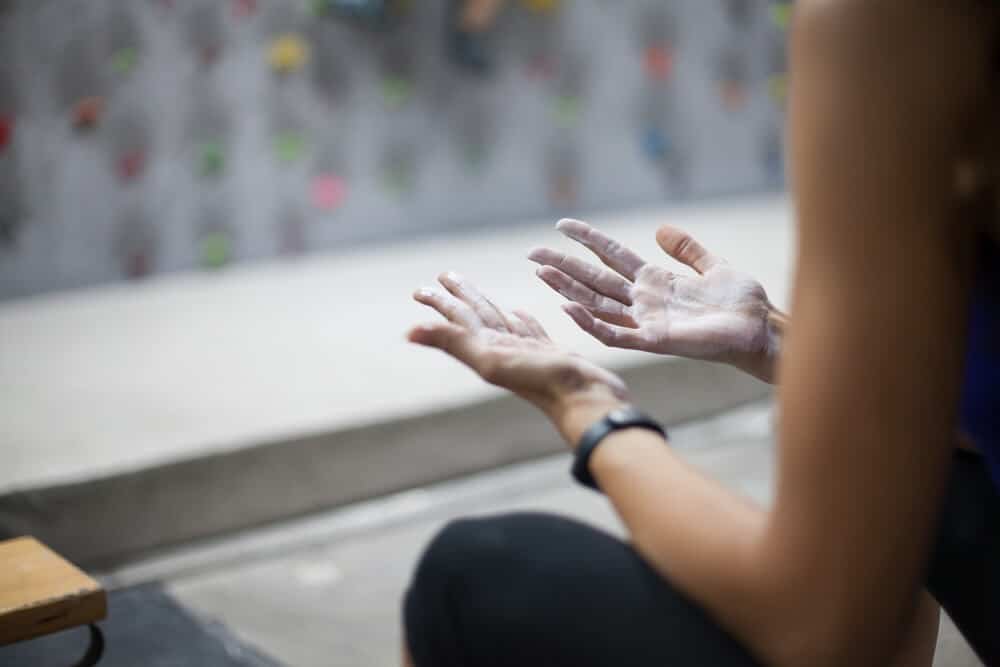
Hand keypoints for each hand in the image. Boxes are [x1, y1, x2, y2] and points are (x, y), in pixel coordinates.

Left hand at [408, 272, 627, 424]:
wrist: (585, 401)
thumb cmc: (541, 382)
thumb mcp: (490, 361)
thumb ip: (452, 342)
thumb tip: (409, 332)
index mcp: (486, 348)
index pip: (459, 318)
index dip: (439, 303)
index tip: (419, 289)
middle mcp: (503, 349)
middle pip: (476, 316)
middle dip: (459, 297)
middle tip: (443, 277)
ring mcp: (527, 352)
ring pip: (501, 322)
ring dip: (487, 306)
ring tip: (476, 294)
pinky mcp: (550, 354)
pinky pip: (531, 331)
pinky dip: (523, 321)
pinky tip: (519, 314)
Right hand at [528, 219, 779, 381]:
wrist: (761, 329)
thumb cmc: (742, 303)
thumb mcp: (713, 265)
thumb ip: (687, 249)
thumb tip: (661, 229)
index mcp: (656, 281)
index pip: (612, 256)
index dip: (588, 239)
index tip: (562, 224)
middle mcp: (644, 301)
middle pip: (594, 279)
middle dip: (563, 265)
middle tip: (532, 252)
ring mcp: (646, 321)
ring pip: (596, 304)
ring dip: (567, 290)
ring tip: (540, 273)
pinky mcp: (654, 340)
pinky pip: (614, 333)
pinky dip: (590, 323)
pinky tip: (568, 309)